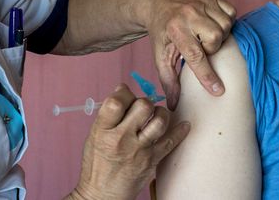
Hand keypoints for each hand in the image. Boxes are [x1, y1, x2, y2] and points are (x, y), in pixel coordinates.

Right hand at [66, 84, 189, 199]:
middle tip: (143, 109)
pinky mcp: (151, 161)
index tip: (127, 94)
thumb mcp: (94, 136)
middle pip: (143, 106)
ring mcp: (138, 150)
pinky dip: (180, 131)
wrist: (102, 195)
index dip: (124, 92)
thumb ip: (108, 115)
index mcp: (103, 131)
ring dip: (161, 113)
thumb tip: (123, 89)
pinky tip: (184, 125)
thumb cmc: (96, 164)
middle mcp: (121, 139)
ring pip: (160, 120)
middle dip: (145, 102)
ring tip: (157, 116)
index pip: (116, 101)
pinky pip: (171, 141)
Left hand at [141, 0, 236, 109]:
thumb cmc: (161, 33)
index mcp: (175, 29)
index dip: (207, 75)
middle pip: (215, 38)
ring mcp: (201, 2)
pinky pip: (231, 11)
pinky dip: (226, 20)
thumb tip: (174, 105)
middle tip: (201, 48)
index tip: (218, 90)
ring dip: (219, 35)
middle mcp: (189, 13)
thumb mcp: (160, 57)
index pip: (195, 56)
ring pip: (226, 25)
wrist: (158, 5)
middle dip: (211, 48)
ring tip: (206, 36)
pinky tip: (214, 24)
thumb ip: (169, 81)